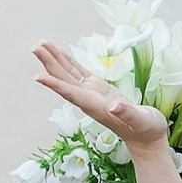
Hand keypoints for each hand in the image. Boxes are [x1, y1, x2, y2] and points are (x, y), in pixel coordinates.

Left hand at [34, 40, 168, 161]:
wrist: (145, 138)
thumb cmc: (146, 130)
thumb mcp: (141, 121)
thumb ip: (128, 113)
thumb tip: (114, 106)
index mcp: (96, 107)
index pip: (72, 94)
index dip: (55, 85)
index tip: (38, 76)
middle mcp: (89, 100)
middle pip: (65, 80)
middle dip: (50, 64)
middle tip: (35, 47)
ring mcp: (92, 94)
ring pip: (69, 74)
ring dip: (55, 60)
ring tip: (41, 45)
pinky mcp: (98, 89)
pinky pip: (79, 73)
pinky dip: (69, 62)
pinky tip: (60, 54)